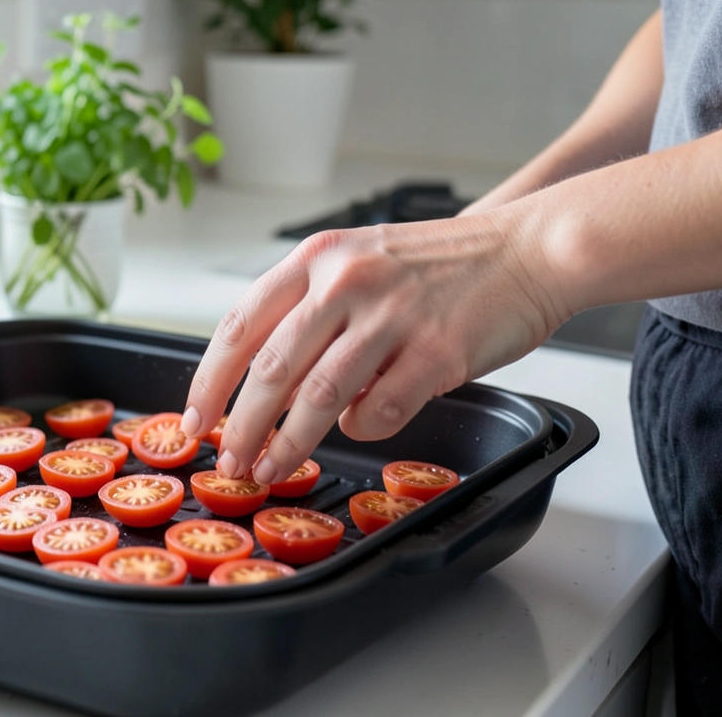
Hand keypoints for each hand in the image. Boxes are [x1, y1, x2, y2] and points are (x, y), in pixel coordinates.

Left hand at [179, 208, 570, 483]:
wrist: (528, 249)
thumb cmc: (439, 265)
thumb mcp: (357, 261)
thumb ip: (309, 310)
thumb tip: (261, 384)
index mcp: (317, 259)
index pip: (240, 326)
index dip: (210, 381)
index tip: (193, 420)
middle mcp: (346, 282)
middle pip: (271, 370)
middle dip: (240, 426)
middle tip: (228, 461)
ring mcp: (392, 317)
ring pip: (318, 398)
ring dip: (286, 444)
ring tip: (269, 470)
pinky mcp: (436, 353)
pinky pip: (379, 412)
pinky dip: (361, 430)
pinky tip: (358, 429)